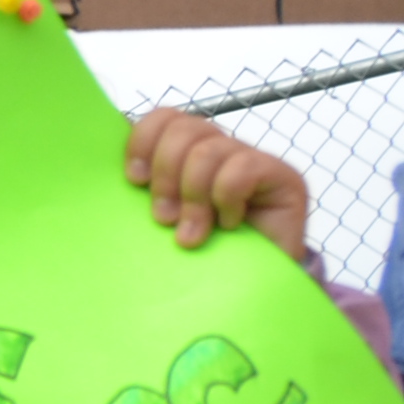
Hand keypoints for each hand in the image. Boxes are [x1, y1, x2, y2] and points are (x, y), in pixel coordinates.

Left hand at [124, 107, 312, 263]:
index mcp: (189, 152)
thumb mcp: (163, 219)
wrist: (252, 286)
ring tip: (191, 234)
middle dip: (166, 176)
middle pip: (184, 129)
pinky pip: (242, 169)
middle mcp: (222, 148)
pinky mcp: (283, 177)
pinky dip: (227, 199)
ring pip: (208, 151)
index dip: (143, 141)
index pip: (164, 118)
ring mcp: (254, 160)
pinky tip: (229, 224)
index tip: (135, 180)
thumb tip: (120, 176)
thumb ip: (146, 192)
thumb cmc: (199, 254)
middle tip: (164, 218)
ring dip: (193, 197)